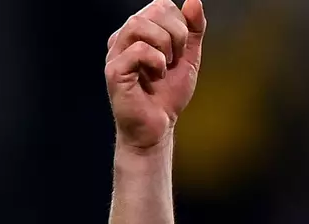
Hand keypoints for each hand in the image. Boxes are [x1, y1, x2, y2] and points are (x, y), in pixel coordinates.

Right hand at [105, 0, 206, 152]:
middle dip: (177, 34)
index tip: (181, 50)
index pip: (161, 4)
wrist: (158, 126)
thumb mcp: (188, 58)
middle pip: (153, 10)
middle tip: (175, 60)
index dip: (181, 24)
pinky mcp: (114, 69)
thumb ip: (193, 30)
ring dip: (165, 46)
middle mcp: (124, 37)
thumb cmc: (167, 94)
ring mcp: (116, 52)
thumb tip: (194, 2)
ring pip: (140, 24)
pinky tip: (155, 76)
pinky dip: (155, 61)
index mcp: (139, 32)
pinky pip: (138, 49)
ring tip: (165, 67)